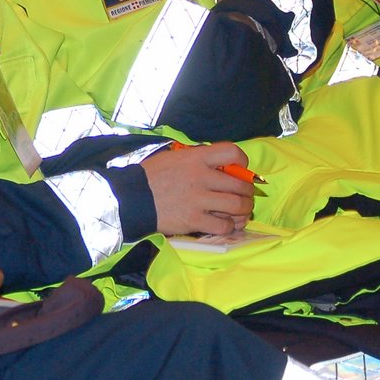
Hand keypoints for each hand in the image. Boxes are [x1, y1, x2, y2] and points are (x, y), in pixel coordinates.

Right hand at [140, 142, 255, 235]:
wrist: (131, 199)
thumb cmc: (152, 176)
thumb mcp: (174, 158)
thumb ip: (197, 159)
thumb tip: (221, 166)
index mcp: (196, 158)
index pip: (232, 152)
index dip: (243, 162)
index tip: (241, 170)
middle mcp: (201, 177)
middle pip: (241, 184)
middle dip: (247, 192)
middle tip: (243, 196)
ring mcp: (199, 200)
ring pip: (238, 206)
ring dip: (243, 210)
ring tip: (239, 212)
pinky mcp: (194, 220)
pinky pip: (224, 225)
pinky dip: (229, 226)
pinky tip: (225, 224)